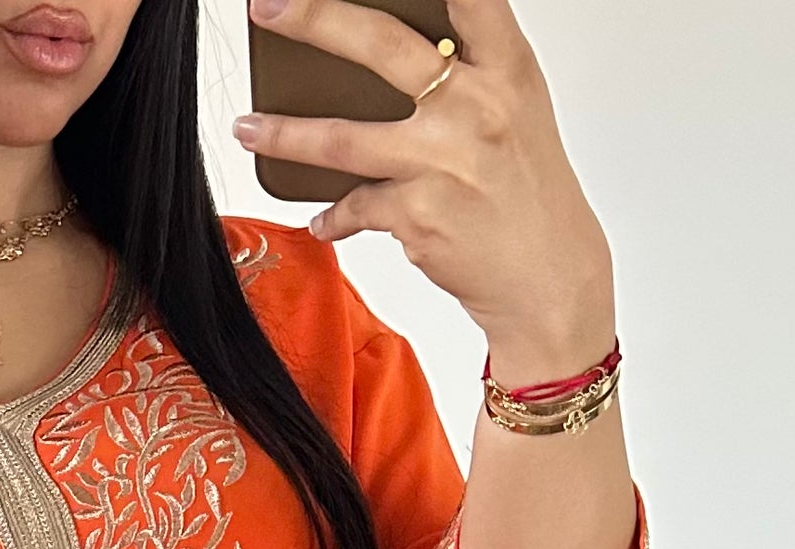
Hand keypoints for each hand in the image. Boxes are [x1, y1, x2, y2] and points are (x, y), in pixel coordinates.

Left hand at [236, 0, 614, 382]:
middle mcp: (475, 105)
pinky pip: (354, 206)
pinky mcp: (418, 215)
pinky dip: (334, 215)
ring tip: (246, 127)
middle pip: (382, 44)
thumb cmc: (525, 189)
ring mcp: (443, 160)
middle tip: (267, 6)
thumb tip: (387, 47)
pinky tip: (323, 218)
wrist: (548, 276)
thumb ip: (468, 69)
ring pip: (342, 138)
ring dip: (284, 133)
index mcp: (507, 67)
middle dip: (315, 18)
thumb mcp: (515, 110)